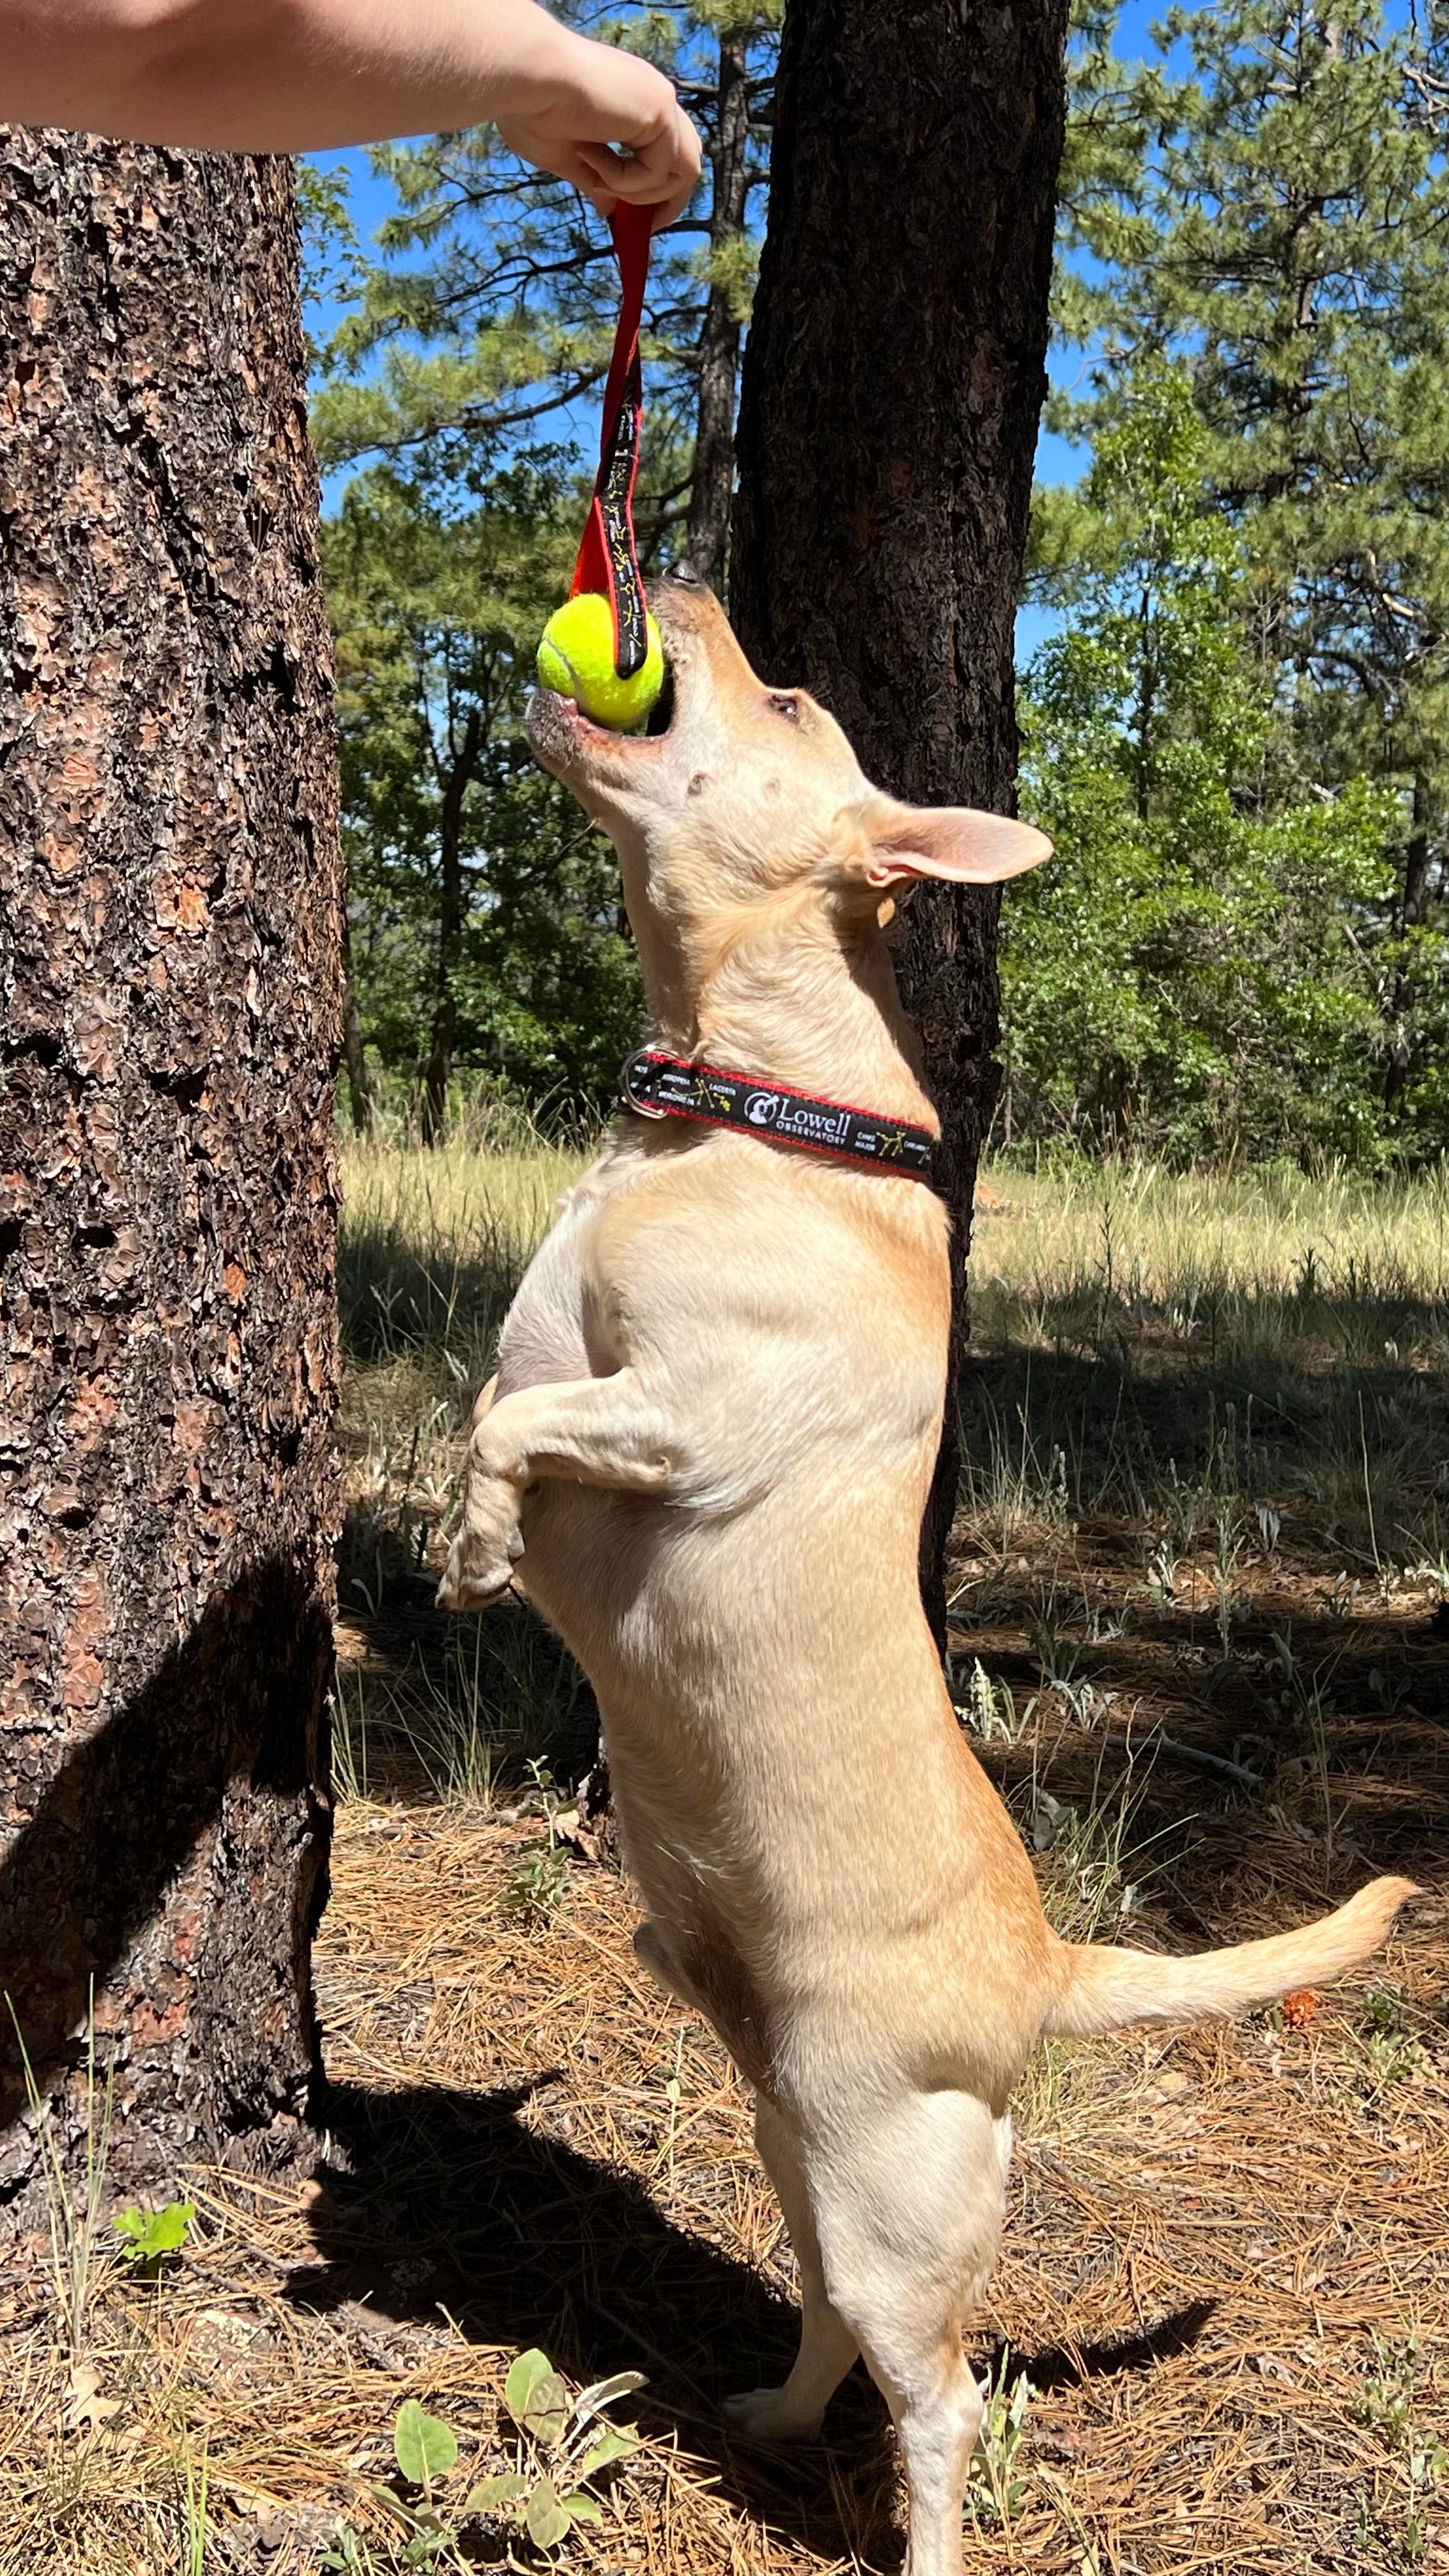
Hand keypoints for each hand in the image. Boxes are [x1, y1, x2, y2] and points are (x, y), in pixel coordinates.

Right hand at [497, 28, 701, 228]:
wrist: (524, 74)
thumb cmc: (531, 107)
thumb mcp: (567, 156)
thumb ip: (596, 181)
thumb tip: (610, 211)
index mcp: (634, 101)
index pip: (666, 151)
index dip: (659, 190)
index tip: (636, 220)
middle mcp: (654, 97)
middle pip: (689, 162)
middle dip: (669, 202)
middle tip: (641, 228)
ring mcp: (660, 101)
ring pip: (683, 172)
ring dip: (641, 195)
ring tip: (597, 181)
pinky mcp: (660, 110)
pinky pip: (658, 173)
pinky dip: (625, 181)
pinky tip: (590, 155)